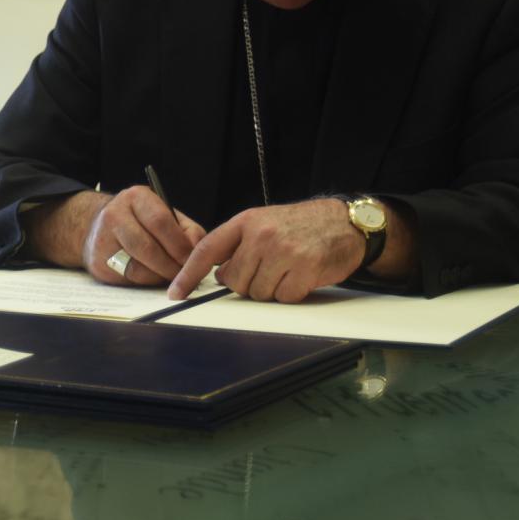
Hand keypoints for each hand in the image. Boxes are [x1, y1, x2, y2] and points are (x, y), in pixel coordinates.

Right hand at [73, 185, 205, 287]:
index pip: (160, 221)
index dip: (179, 244)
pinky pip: (129, 280)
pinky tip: (154, 276)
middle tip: (185, 274)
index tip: (192, 259)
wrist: (97, 227)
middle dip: (171, 265)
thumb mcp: (164, 213)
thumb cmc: (140, 221)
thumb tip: (197, 253)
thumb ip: (187, 230)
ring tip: (172, 276)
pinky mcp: (98, 265)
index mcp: (135, 197)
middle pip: (148, 247)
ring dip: (160, 277)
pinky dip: (147, 282)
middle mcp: (114, 216)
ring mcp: (102, 241)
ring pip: (138, 268)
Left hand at [168, 198, 360, 301]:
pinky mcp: (306, 268)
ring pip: (258, 292)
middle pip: (235, 281)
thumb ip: (237, 245)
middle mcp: (262, 235)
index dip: (189, 274)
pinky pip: (284, 297)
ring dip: (271, 289)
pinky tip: (301, 275)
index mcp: (246, 222)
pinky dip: (291, 293)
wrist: (342, 222)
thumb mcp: (263, 223)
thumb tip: (218, 276)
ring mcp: (284, 252)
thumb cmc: (298, 226)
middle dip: (247, 283)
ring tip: (286, 269)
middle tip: (268, 269)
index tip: (176, 292)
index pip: (208, 250)